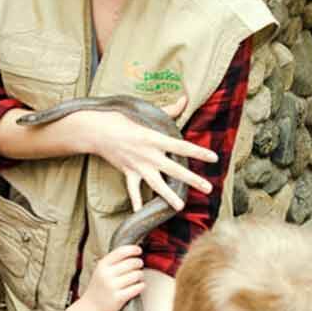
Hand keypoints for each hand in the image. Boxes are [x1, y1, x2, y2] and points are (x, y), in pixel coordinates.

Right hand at [78, 245, 144, 310]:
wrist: (90, 307)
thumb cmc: (99, 287)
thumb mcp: (101, 270)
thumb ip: (114, 261)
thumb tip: (133, 252)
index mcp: (102, 265)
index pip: (121, 252)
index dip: (133, 249)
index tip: (139, 251)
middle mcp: (106, 275)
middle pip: (132, 263)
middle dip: (139, 263)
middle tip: (139, 265)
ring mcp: (112, 287)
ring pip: (136, 275)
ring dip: (140, 275)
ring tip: (137, 277)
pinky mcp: (119, 298)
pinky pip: (137, 288)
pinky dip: (141, 286)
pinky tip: (138, 286)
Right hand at [80, 94, 216, 211]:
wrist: (98, 130)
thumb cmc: (123, 119)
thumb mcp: (147, 113)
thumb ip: (170, 110)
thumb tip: (185, 98)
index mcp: (155, 138)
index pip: (182, 147)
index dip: (199, 152)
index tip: (214, 158)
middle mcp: (149, 154)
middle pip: (174, 169)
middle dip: (192, 179)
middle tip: (208, 188)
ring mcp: (138, 165)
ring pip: (156, 183)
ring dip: (169, 195)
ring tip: (181, 206)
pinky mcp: (128, 172)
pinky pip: (133, 190)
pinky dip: (136, 201)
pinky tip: (140, 212)